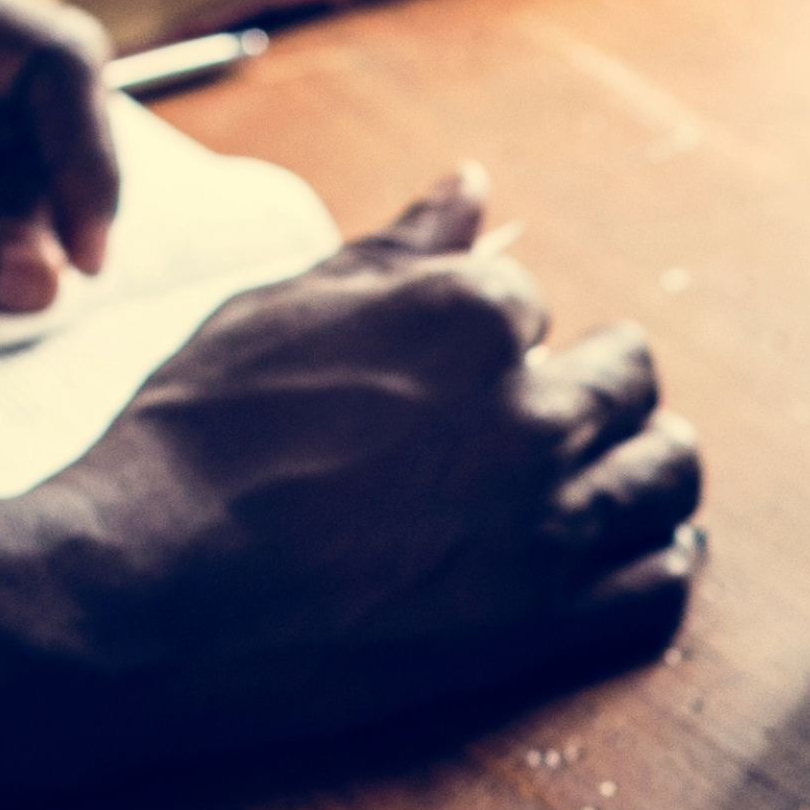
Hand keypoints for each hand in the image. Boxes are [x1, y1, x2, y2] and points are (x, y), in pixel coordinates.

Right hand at [35, 178, 700, 730]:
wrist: (142, 583)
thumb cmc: (194, 439)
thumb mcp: (283, 308)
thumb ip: (398, 248)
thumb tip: (474, 186)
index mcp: (474, 316)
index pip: (534, 305)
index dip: (500, 337)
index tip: (462, 372)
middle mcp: (533, 411)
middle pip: (627, 379)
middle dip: (595, 387)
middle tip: (554, 415)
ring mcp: (548, 522)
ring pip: (667, 474)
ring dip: (649, 463)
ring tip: (619, 470)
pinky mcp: (545, 623)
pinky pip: (660, 584)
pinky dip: (660, 560)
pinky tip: (634, 552)